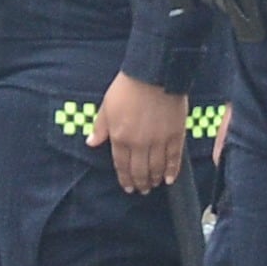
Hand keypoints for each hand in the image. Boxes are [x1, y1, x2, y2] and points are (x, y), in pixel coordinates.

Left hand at [91, 73, 186, 193]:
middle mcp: (139, 143)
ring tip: (153, 185)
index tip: (127, 187)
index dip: (124, 178)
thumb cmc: (128, 87)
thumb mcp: (106, 106)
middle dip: (140, 183)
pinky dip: (172, 170)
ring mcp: (158, 141)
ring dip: (154, 179)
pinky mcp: (175, 135)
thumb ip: (100, 127)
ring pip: (156, 167)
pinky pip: (174, 158)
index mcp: (120, 137)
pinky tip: (170, 179)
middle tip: (141, 190)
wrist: (154, 74)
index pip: (121, 164)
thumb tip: (91, 143)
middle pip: (139, 170)